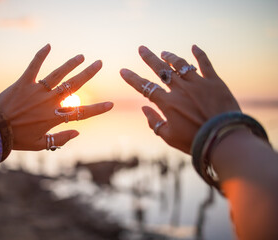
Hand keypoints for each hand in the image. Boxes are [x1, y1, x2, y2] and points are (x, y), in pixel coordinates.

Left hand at [0, 44, 113, 150]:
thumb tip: (77, 132)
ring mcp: (37, 90)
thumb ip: (60, 139)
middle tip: (99, 63)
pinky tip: (49, 45)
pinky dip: (41, 55)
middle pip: (73, 86)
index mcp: (54, 117)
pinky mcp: (23, 82)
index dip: (97, 109)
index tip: (111, 104)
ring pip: (58, 74)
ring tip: (82, 56)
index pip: (81, 113)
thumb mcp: (39, 145)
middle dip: (88, 74)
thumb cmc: (16, 139)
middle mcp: (49, 101)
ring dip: (71, 64)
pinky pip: (34, 66)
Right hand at [120, 45, 239, 153]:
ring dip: (170, 57)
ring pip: (180, 64)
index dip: (133, 79)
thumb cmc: (194, 141)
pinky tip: (194, 47)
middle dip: (149, 58)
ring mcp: (198, 83)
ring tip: (164, 52)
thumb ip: (154, 122)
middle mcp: (180, 89)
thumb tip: (144, 108)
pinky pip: (205, 64)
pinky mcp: (214, 82)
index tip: (123, 70)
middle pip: (161, 69)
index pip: (145, 87)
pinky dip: (199, 54)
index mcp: (168, 103)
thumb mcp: (169, 137)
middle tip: (142, 48)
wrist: (223, 139)